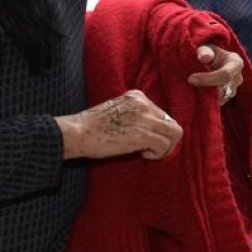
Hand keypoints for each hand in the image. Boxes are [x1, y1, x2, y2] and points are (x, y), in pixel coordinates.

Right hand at [57, 90, 181, 159]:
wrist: (77, 133)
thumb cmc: (93, 127)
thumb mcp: (118, 111)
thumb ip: (136, 115)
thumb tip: (154, 131)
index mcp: (137, 96)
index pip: (162, 114)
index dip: (157, 131)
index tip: (144, 140)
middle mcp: (144, 104)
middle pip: (171, 123)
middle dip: (166, 140)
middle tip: (151, 150)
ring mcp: (144, 118)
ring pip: (174, 134)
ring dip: (165, 148)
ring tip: (149, 153)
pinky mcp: (142, 134)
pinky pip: (164, 145)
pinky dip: (158, 154)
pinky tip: (144, 156)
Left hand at [188, 44, 243, 105]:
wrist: (208, 61)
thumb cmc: (206, 52)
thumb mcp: (205, 48)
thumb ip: (204, 51)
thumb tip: (204, 57)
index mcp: (236, 63)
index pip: (225, 75)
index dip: (207, 79)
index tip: (190, 78)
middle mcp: (238, 78)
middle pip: (223, 90)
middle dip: (205, 88)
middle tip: (189, 82)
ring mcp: (233, 90)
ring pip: (219, 98)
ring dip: (205, 94)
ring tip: (193, 86)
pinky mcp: (225, 99)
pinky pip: (216, 103)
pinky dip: (205, 99)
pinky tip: (196, 91)